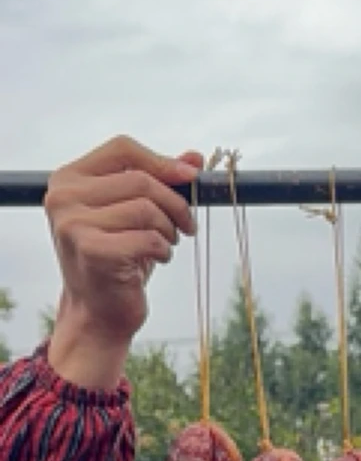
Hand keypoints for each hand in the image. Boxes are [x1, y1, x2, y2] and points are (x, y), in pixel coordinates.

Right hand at [46, 136, 201, 390]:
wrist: (99, 312)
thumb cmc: (120, 259)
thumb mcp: (137, 214)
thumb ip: (160, 182)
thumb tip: (196, 157)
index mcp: (69, 178)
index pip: (123, 149)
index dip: (163, 162)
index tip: (192, 179)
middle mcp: (64, 196)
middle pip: (141, 180)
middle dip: (176, 204)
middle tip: (186, 227)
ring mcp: (73, 224)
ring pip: (147, 208)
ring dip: (169, 230)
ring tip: (165, 245)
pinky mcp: (91, 250)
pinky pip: (148, 239)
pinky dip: (163, 250)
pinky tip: (156, 259)